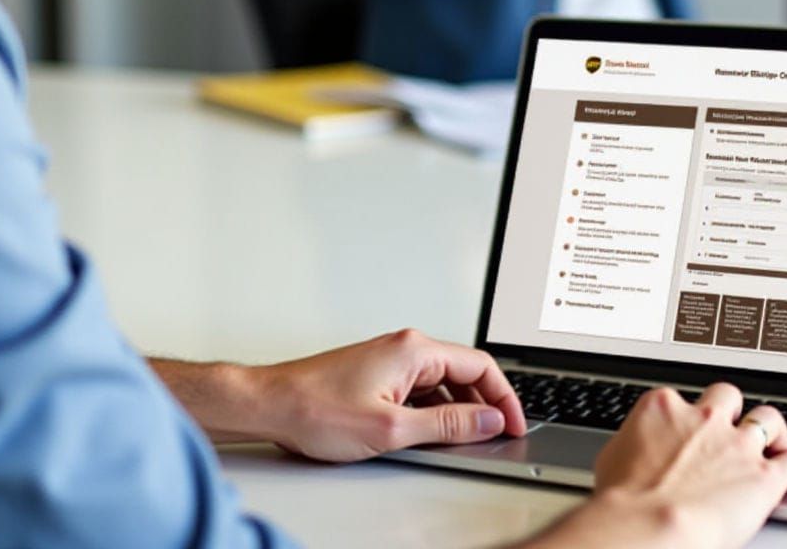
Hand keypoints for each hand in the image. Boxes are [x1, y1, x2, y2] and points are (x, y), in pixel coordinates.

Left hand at [252, 328, 527, 461]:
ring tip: (463, 440)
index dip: (505, 398)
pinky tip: (430, 433)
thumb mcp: (393, 428)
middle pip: (465, 370)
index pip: (481, 365)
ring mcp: (389, 358)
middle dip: (485, 404)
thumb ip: (447, 424)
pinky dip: (434, 409)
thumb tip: (488, 421)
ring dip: (459, 408)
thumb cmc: (316, 410)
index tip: (515, 425)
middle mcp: (404, 347)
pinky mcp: (376, 373)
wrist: (270, 404)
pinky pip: (420, 387)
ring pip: (442, 381)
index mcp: (414, 351)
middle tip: (497, 436)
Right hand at [525, 383, 786, 548]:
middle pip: (727, 398)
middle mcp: (703, 418)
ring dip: (772, 432)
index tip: (687, 432)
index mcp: (663, 408)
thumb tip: (633, 451)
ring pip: (768, 418)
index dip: (686, 418)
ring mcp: (737, 444)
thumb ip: (633, 443)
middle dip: (730, 412)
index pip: (679, 399)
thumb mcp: (612, 458)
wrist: (645, 524)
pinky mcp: (765, 476)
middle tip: (730, 431)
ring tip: (775, 446)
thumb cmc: (622, 500)